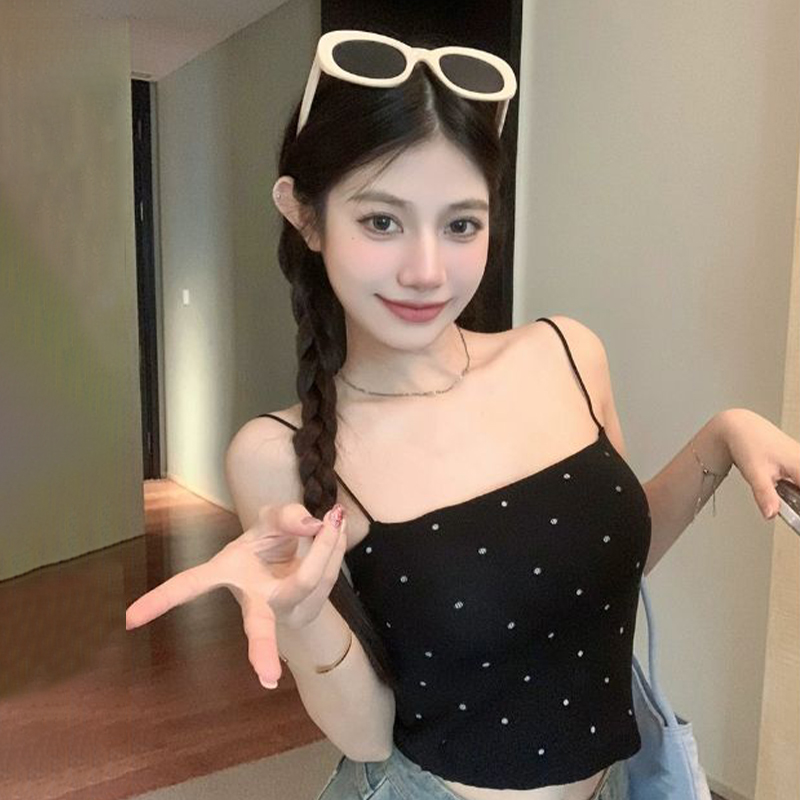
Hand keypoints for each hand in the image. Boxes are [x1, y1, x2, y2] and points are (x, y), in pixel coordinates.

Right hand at [125, 502, 347, 687]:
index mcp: (230, 573)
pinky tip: (336, 530)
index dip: (161, 599)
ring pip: (309, 578)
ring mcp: (285, 609)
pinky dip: (335, 546)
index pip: (191, 585)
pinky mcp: (312, 607)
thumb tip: (311, 525)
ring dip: (325, 545)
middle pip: (258, 625)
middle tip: (267, 678)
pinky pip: (330, 574)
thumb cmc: (272, 540)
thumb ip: (286, 514)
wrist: (298, 557)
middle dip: (262, 649)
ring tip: (332, 516)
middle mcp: (256, 598)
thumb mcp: (271, 518)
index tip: (130, 620)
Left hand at [723, 408, 799, 519]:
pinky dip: (793, 488)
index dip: (798, 506)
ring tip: (777, 490)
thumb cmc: (747, 443)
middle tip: (783, 505)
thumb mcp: (755, 473)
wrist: (739, 427)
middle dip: (795, 499)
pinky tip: (783, 488)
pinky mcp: (797, 461)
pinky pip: (799, 479)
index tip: (793, 512)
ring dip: (795, 494)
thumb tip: (771, 514)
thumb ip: (765, 495)